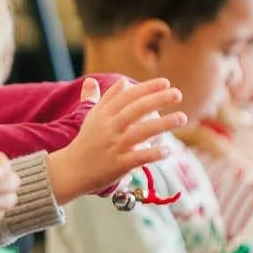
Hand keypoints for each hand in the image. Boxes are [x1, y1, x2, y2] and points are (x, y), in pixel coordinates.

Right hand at [47, 77, 187, 202]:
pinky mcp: (117, 165)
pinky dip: (153, 154)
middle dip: (157, 100)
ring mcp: (113, 146)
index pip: (126, 97)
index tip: (165, 82)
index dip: (146, 88)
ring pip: (140, 132)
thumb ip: (104, 97)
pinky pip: (138, 157)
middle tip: (178, 94)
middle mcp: (108, 128)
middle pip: (135, 110)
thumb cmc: (85, 143)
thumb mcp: (91, 118)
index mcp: (103, 115)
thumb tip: (121, 81)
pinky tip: (168, 150)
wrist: (71, 171)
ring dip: (162, 124)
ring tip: (182, 118)